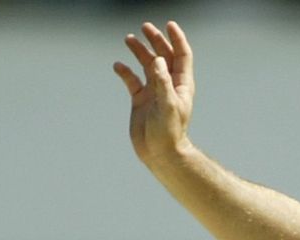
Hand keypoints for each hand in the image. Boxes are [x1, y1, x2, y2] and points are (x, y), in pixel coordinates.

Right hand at [113, 21, 195, 167]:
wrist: (160, 154)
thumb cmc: (169, 132)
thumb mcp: (167, 105)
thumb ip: (162, 82)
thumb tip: (157, 59)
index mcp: (181, 84)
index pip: (182, 55)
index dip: (177, 39)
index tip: (169, 24)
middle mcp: (168, 85)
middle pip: (163, 56)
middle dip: (156, 40)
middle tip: (144, 27)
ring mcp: (154, 92)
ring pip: (146, 65)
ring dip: (139, 51)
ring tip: (128, 39)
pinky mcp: (140, 101)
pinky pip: (132, 81)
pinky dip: (125, 72)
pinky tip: (118, 66)